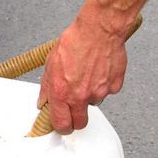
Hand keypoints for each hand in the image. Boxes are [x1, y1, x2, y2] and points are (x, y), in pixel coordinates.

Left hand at [38, 11, 128, 134]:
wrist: (98, 30)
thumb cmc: (75, 42)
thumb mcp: (51, 64)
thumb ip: (46, 87)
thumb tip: (44, 101)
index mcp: (62, 92)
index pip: (62, 125)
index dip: (62, 127)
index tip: (62, 124)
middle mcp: (81, 96)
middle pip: (80, 123)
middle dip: (77, 119)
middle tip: (74, 107)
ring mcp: (99, 92)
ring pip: (94, 103)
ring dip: (89, 96)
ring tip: (86, 75)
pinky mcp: (114, 86)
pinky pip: (107, 91)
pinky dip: (103, 84)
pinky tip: (98, 70)